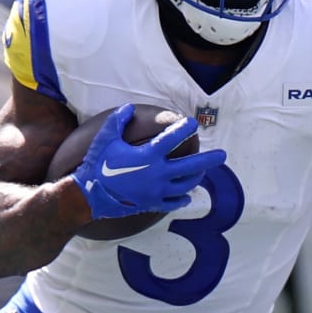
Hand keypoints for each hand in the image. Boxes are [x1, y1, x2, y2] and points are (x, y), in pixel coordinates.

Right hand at [74, 104, 224, 219]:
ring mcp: (156, 192)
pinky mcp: (152, 204)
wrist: (89, 195)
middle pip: (190, 167)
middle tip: (222, 155)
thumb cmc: (97, 165)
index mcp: (148, 156)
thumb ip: (118, 121)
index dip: (184, 129)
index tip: (192, 123)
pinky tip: (187, 195)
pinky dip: (183, 199)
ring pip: (185, 185)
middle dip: (209, 160)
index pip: (172, 139)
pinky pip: (173, 203)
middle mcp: (157, 175)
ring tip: (203, 172)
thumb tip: (129, 108)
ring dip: (196, 177)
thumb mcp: (106, 139)